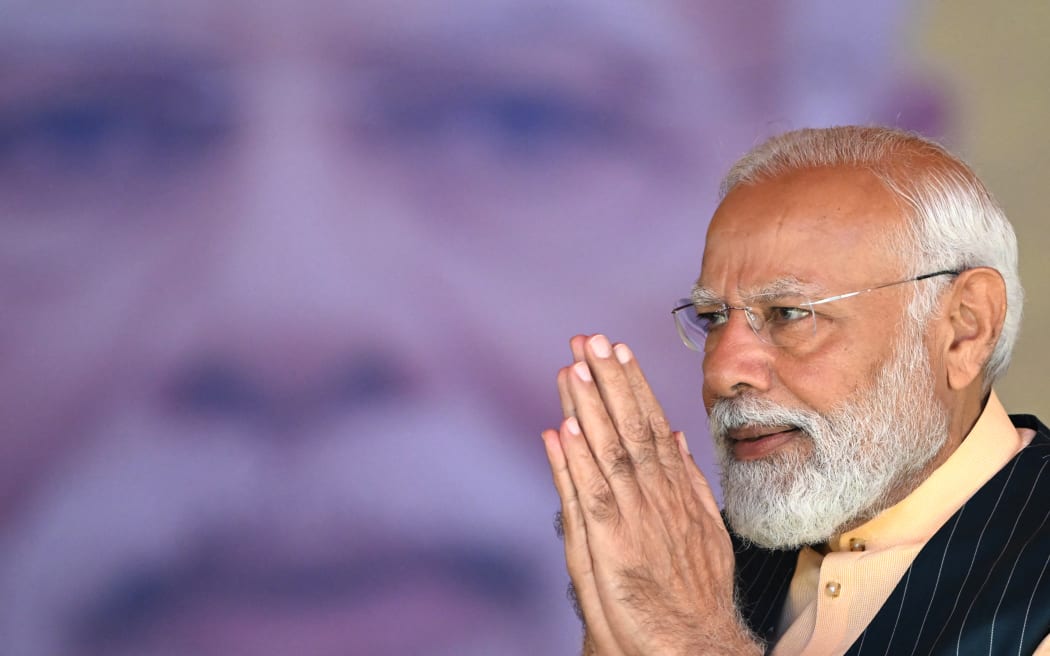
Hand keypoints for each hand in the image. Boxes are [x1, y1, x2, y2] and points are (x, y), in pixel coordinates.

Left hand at [542, 334, 760, 655]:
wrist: (695, 642)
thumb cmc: (695, 590)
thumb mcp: (704, 526)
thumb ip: (688, 480)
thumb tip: (675, 437)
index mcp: (675, 488)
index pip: (650, 425)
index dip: (631, 385)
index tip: (617, 350)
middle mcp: (654, 496)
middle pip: (628, 428)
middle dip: (607, 380)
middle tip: (588, 338)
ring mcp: (633, 519)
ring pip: (607, 452)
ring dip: (587, 408)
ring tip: (572, 367)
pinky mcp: (610, 547)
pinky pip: (588, 497)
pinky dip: (572, 463)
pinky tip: (559, 430)